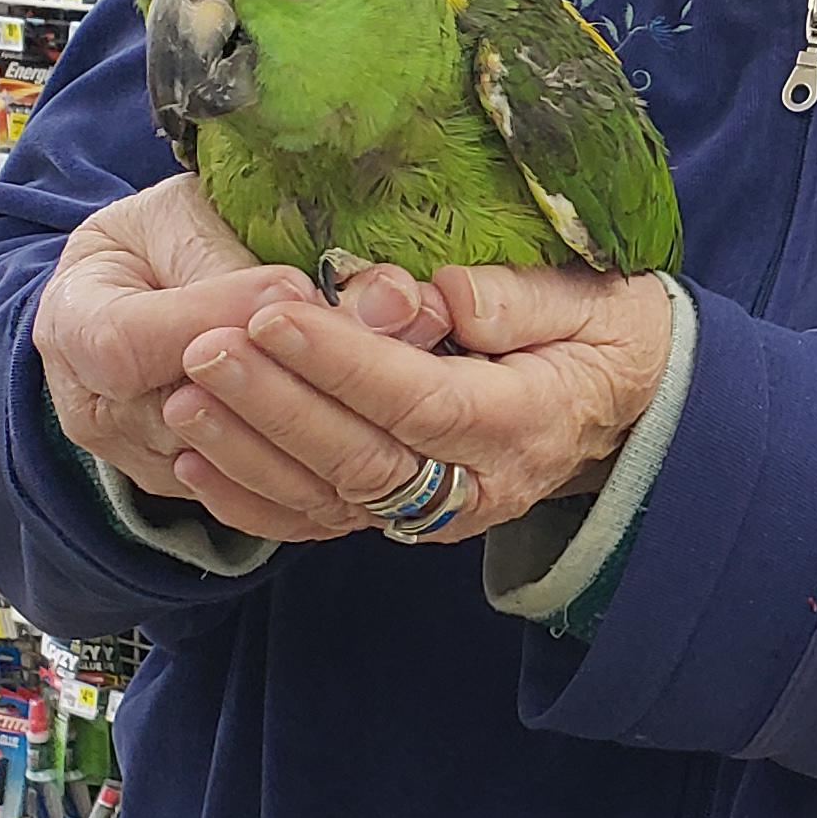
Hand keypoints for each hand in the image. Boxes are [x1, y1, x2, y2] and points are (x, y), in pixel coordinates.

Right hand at [33, 177, 447, 544]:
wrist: (137, 287)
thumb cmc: (162, 240)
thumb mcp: (190, 217)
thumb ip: (261, 258)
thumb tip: (382, 301)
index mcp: (73, 324)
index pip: (129, 346)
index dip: (213, 318)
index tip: (291, 286)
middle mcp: (98, 412)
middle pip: (198, 420)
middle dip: (301, 380)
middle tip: (386, 335)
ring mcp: (148, 464)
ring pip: (245, 470)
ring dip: (331, 424)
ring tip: (402, 373)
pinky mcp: (200, 493)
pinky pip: (271, 501)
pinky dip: (334, 466)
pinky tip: (388, 424)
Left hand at [165, 261, 673, 548]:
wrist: (632, 407)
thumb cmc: (607, 333)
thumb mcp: (588, 300)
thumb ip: (515, 298)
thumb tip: (441, 294)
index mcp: (524, 419)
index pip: (421, 398)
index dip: (344, 363)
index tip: (276, 314)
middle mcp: (477, 484)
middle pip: (364, 458)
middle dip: (277, 406)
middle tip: (205, 350)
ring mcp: (438, 511)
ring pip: (333, 498)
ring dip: (250, 453)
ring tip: (185, 396)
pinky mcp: (405, 517)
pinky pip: (320, 523)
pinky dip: (253, 500)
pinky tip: (193, 459)